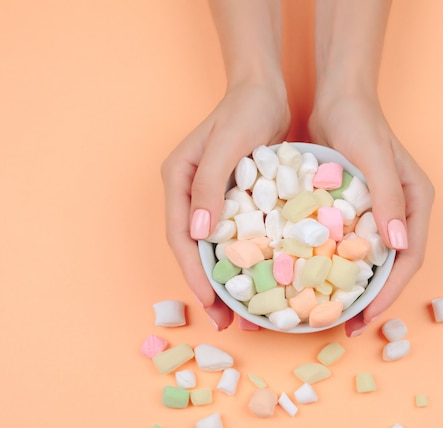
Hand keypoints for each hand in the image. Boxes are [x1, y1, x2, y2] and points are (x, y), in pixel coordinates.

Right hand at [161, 81, 289, 329]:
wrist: (264, 91)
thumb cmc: (244, 111)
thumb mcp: (226, 145)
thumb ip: (208, 186)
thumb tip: (196, 234)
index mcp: (178, 182)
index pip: (179, 237)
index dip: (193, 273)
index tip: (209, 303)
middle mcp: (190, 194)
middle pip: (193, 250)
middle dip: (207, 288)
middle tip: (225, 322)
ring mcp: (211, 198)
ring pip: (214, 249)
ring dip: (226, 281)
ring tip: (243, 314)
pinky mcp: (233, 200)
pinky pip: (235, 237)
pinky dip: (244, 261)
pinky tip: (260, 281)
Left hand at [309, 93, 433, 335]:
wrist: (337, 98)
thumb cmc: (360, 122)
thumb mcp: (374, 157)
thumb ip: (388, 199)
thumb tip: (398, 246)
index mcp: (416, 205)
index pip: (409, 259)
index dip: (390, 293)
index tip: (366, 318)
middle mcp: (399, 213)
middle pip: (390, 267)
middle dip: (370, 300)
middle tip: (345, 327)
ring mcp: (376, 213)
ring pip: (367, 261)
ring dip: (351, 288)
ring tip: (328, 312)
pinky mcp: (353, 210)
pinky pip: (345, 245)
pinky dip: (333, 265)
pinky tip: (311, 280)